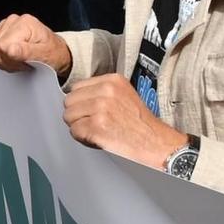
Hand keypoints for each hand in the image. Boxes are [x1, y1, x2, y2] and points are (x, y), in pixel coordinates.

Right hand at [0, 13, 71, 78]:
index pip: (0, 47)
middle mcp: (12, 21)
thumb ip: (27, 52)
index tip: (24, 64)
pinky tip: (6, 56)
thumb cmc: (52, 53)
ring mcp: (3, 25)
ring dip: (0, 60)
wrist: (55, 51)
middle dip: (5, 62)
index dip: (9, 61)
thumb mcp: (44, 55)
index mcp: (24, 23)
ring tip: (16, 60)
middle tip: (21, 63)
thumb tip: (9, 50)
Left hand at [61, 73, 185, 165]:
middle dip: (77, 114)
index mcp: (112, 80)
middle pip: (69, 101)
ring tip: (96, 131)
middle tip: (92, 123)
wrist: (155, 143)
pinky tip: (97, 139)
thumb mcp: (124, 95)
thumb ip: (101, 91)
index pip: (77, 87)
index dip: (81, 102)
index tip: (90, 111)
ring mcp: (100, 108)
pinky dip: (82, 138)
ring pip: (69, 116)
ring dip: (79, 126)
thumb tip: (78, 97)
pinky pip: (74, 131)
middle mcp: (106, 91)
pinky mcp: (96, 127)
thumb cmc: (140, 124)